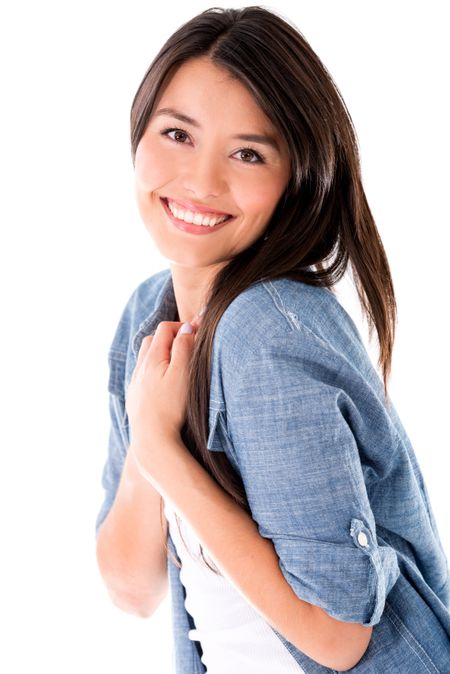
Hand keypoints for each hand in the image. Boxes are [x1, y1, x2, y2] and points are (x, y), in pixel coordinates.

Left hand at [125, 315, 200, 453]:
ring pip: (145, 358)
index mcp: (152, 357)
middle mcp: (140, 367)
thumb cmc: (171, 406)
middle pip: (152, 340)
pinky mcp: (135, 397)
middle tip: (187, 345)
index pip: (165, 329)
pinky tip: (164, 383)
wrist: (152, 438)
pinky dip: (154, 371)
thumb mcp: (183, 372)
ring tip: (176, 363)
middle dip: (169, 338)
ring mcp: (136, 382)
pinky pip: (142, 375)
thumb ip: (184, 347)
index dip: (181, 327)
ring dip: (160, 354)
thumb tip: (186, 327)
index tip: (197, 335)